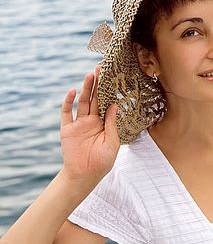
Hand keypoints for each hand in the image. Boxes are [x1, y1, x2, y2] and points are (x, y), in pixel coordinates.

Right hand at [60, 64, 119, 183]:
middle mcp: (91, 121)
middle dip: (97, 84)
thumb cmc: (102, 162)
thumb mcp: (112, 142)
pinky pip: (67, 113)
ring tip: (90, 75)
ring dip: (86, 89)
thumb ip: (112, 124)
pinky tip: (73, 92)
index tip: (112, 76)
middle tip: (100, 68)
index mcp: (103, 124)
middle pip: (95, 98)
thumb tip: (114, 105)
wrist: (84, 176)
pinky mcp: (67, 129)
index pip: (106, 103)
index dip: (108, 90)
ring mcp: (78, 124)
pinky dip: (69, 102)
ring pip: (83, 102)